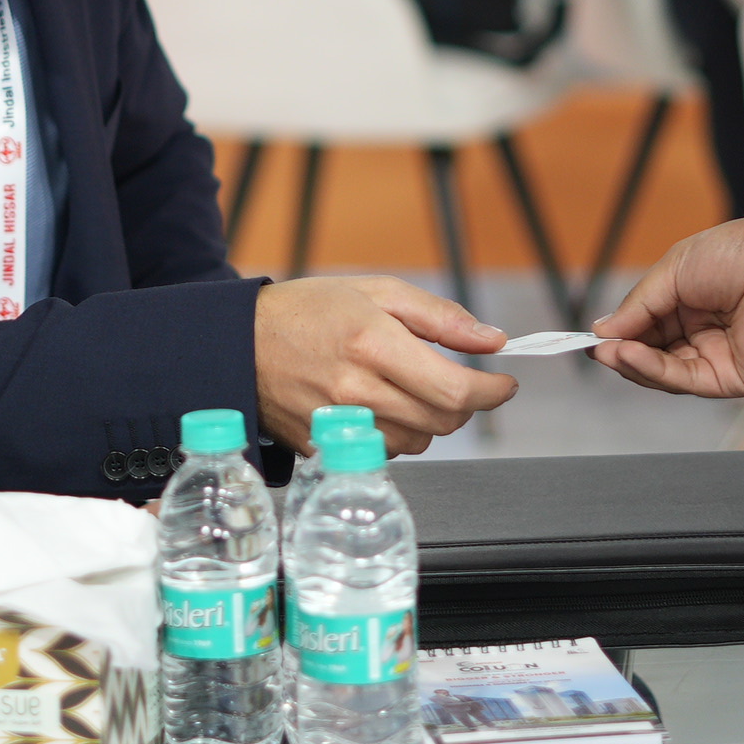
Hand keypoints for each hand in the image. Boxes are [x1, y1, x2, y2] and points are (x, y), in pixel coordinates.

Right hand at [255, 276, 513, 454]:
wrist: (240, 343)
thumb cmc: (308, 311)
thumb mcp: (377, 291)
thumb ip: (440, 317)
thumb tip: (492, 341)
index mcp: (373, 343)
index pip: (454, 390)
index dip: (492, 392)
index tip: (504, 383)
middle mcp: (357, 390)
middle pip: (442, 421)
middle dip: (464, 404)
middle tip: (458, 381)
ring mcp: (339, 424)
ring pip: (417, 442)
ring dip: (429, 420)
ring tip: (409, 388)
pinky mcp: (325, 447)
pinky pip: (383, 452)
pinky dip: (396, 434)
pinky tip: (380, 406)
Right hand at [590, 213, 743, 399]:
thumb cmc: (741, 253)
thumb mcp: (674, 270)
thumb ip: (638, 305)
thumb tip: (603, 329)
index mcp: (693, 304)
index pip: (648, 328)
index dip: (620, 334)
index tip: (591, 337)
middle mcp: (704, 334)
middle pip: (652, 355)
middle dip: (621, 353)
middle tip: (595, 349)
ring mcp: (718, 358)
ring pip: (664, 373)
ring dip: (632, 363)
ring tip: (609, 350)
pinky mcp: (733, 378)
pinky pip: (685, 380)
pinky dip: (653, 369)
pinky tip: (631, 354)